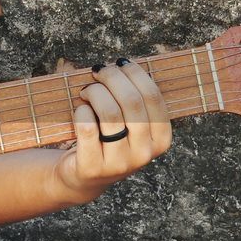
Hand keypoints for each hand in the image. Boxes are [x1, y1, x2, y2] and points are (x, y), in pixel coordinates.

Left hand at [50, 57, 172, 204]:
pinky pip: (87, 128)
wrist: (84, 177)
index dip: (135, 73)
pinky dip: (81, 111)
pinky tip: (79, 109)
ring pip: (110, 113)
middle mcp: (144, 153)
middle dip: (111, 77)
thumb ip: (132, 98)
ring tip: (86, 90)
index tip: (119, 63)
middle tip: (97, 71)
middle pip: (131, 101)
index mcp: (160, 139)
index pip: (153, 97)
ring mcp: (119, 163)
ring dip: (94, 93)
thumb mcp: (129, 123)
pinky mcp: (93, 167)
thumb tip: (122, 64)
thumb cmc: (107, 139)